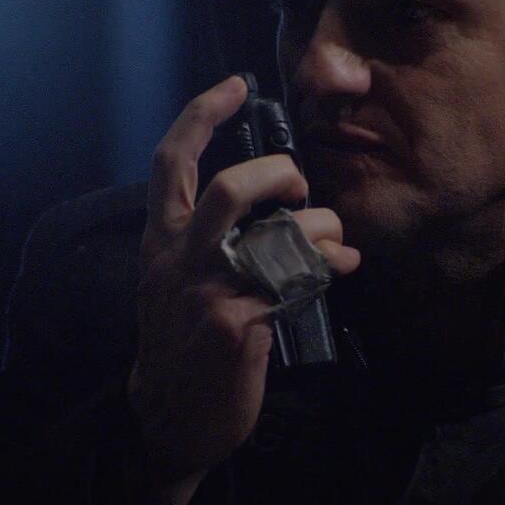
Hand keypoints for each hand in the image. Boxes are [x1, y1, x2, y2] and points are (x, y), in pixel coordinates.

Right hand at [125, 75, 359, 504]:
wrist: (170, 419)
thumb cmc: (182, 344)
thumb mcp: (178, 284)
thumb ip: (221, 242)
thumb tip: (288, 213)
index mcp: (161, 241)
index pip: (171, 162)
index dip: (202, 115)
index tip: (235, 85)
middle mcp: (180, 259)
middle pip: (231, 189)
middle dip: (279, 175)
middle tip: (300, 188)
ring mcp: (210, 293)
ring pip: (276, 237)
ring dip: (321, 231)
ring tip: (336, 244)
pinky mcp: (240, 326)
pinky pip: (296, 281)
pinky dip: (329, 268)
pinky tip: (343, 269)